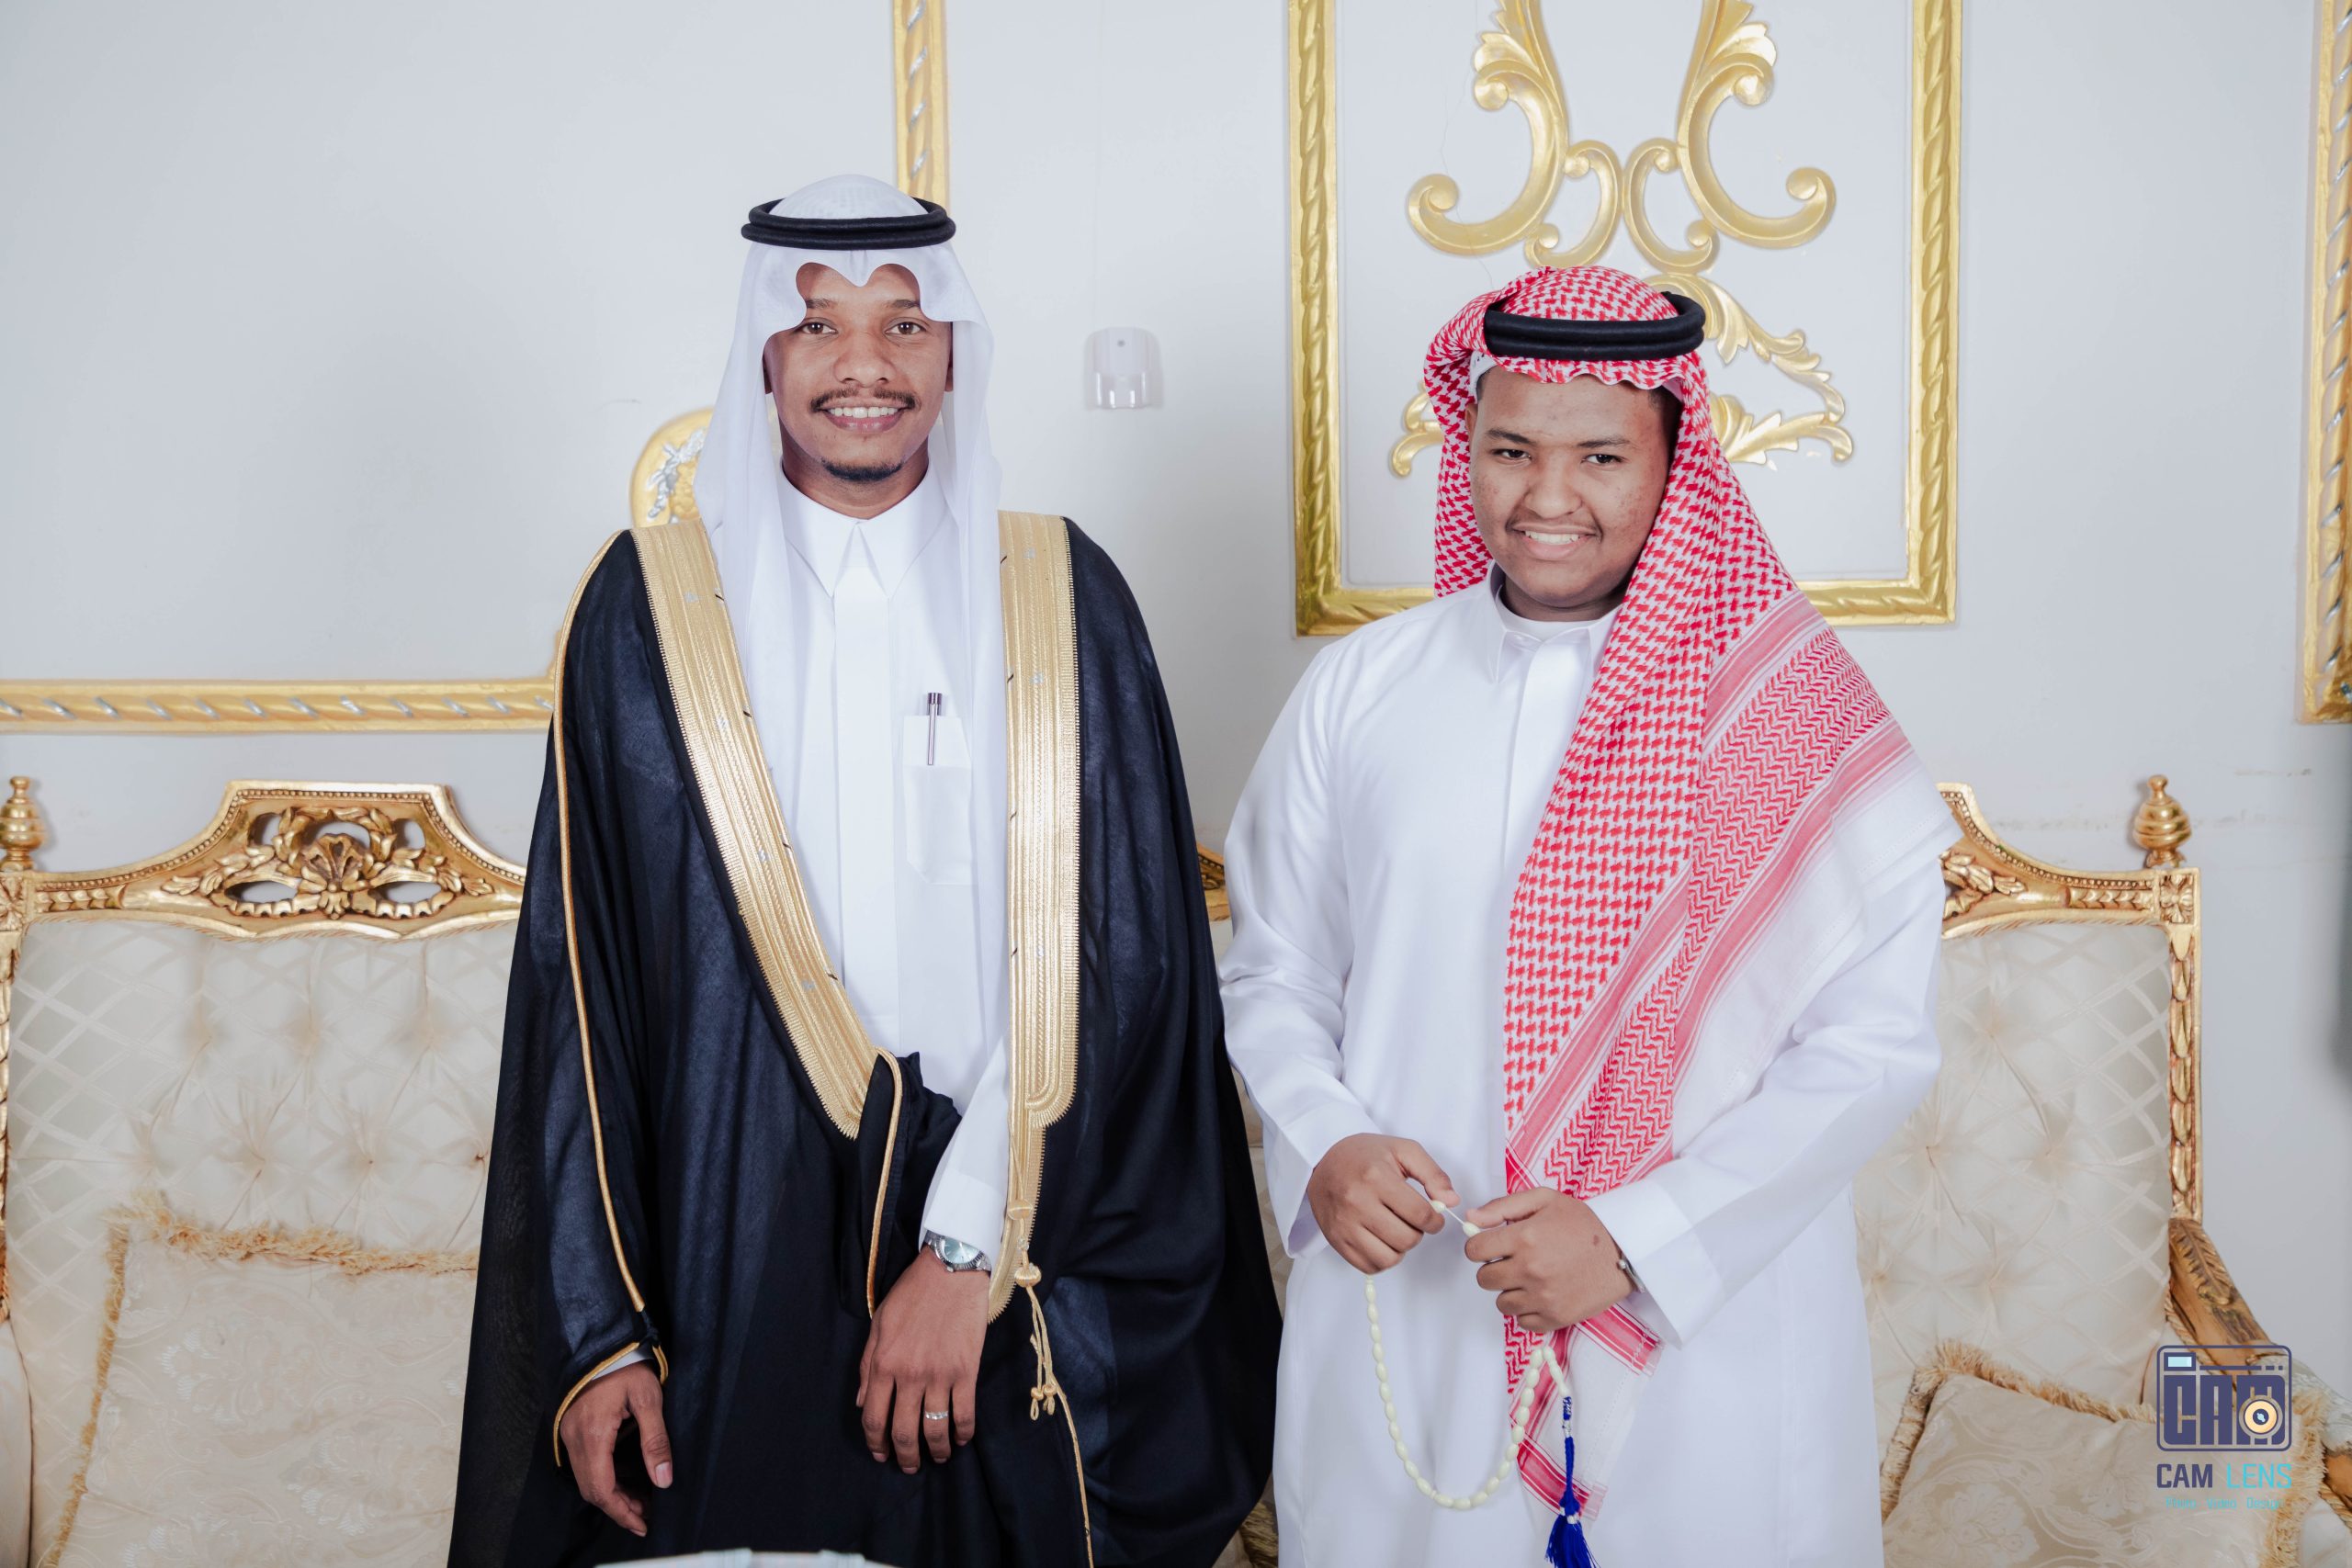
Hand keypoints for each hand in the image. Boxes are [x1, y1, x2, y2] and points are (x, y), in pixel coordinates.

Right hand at [559, 1362, 670, 1536]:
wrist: (601, 1342)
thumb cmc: (626, 1366)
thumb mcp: (648, 1399)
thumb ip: (656, 1440)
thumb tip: (663, 1480)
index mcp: (592, 1434)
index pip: (602, 1488)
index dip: (622, 1511)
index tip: (642, 1524)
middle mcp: (574, 1439)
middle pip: (591, 1489)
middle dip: (618, 1507)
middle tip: (645, 1515)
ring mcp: (569, 1434)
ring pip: (585, 1480)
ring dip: (610, 1495)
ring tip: (639, 1502)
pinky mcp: (570, 1429)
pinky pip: (583, 1466)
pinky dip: (602, 1480)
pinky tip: (623, 1481)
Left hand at [859, 1248, 987, 1472]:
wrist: (950, 1270)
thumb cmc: (911, 1294)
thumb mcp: (879, 1325)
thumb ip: (868, 1367)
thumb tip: (863, 1403)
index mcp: (883, 1364)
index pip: (873, 1417)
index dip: (876, 1443)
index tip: (881, 1454)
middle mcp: (909, 1375)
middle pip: (903, 1431)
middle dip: (905, 1456)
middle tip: (909, 1466)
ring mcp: (939, 1375)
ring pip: (934, 1428)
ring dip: (935, 1450)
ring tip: (938, 1457)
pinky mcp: (965, 1371)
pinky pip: (963, 1413)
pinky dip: (962, 1433)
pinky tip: (960, 1439)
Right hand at [1306, 1134, 1458, 1273]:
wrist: (1323, 1159)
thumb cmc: (1367, 1155)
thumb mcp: (1403, 1150)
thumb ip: (1433, 1174)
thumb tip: (1452, 1202)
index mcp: (1376, 1177)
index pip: (1420, 1215)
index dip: (1436, 1220)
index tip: (1433, 1216)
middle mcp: (1357, 1202)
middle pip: (1407, 1239)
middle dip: (1418, 1233)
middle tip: (1411, 1220)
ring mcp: (1344, 1224)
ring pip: (1389, 1258)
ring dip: (1400, 1248)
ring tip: (1395, 1230)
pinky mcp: (1335, 1240)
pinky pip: (1369, 1266)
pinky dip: (1382, 1259)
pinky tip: (1381, 1240)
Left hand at [1463, 1187, 1631, 1335]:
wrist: (1624, 1251)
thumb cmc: (1583, 1223)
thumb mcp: (1545, 1199)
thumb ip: (1503, 1206)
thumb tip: (1471, 1218)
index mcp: (1524, 1238)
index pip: (1474, 1250)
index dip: (1481, 1246)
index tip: (1494, 1245)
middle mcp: (1530, 1270)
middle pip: (1484, 1278)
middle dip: (1494, 1267)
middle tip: (1515, 1260)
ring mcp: (1543, 1297)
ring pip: (1501, 1302)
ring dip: (1510, 1290)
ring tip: (1531, 1278)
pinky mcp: (1556, 1317)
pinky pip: (1522, 1322)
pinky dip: (1527, 1311)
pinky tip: (1541, 1294)